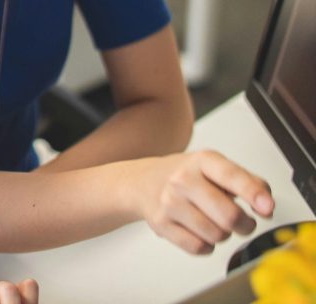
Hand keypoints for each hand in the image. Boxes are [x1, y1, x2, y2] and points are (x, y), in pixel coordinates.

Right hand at [136, 149, 274, 253]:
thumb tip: (266, 206)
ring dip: (223, 235)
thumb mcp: (214, 167)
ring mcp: (169, 202)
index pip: (231, 176)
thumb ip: (247, 182)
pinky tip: (199, 231)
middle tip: (242, 222)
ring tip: (213, 222)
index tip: (266, 208)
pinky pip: (198, 248)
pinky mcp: (160, 224)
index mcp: (202, 161)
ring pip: (216, 236)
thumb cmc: (186, 176)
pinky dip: (206, 245)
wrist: (142, 182)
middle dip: (244, 225)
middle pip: (228, 216)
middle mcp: (182, 179)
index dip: (252, 193)